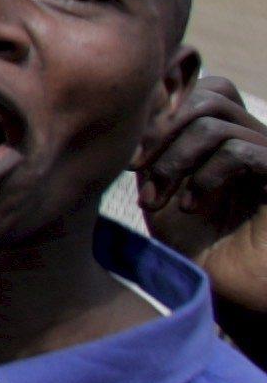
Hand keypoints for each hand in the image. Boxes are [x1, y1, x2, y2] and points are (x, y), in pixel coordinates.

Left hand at [140, 68, 266, 246]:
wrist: (233, 294)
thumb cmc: (199, 248)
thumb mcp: (162, 191)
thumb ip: (153, 152)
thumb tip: (131, 112)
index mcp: (230, 137)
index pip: (201, 87)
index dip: (160, 112)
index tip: (129, 157)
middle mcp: (257, 140)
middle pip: (208, 95)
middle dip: (162, 131)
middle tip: (137, 171)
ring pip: (216, 121)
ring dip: (175, 159)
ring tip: (159, 200)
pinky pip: (241, 151)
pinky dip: (205, 175)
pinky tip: (190, 207)